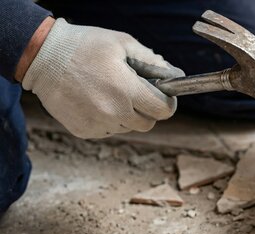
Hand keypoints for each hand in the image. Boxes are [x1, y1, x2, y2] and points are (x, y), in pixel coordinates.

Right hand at [21, 18, 183, 138]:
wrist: (42, 58)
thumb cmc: (84, 46)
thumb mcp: (122, 43)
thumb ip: (152, 61)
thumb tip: (174, 75)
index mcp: (127, 90)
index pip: (163, 111)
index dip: (167, 103)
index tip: (164, 96)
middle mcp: (114, 112)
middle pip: (147, 123)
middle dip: (147, 109)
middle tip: (135, 93)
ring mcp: (98, 124)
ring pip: (127, 128)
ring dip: (126, 115)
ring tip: (110, 92)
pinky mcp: (84, 131)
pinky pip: (107, 130)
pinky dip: (108, 119)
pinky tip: (95, 100)